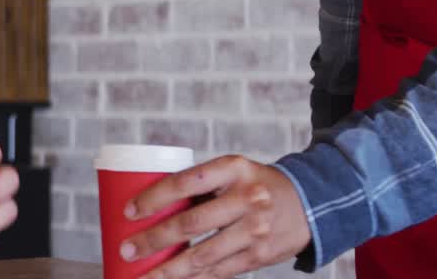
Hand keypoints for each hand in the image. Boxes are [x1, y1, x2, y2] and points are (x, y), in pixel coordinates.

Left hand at [122, 156, 311, 278]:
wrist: (309, 203)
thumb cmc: (253, 184)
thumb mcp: (231, 171)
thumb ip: (200, 185)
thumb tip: (150, 205)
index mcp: (233, 168)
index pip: (184, 183)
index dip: (153, 198)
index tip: (129, 211)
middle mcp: (247, 198)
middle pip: (191, 223)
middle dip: (154, 240)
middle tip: (127, 250)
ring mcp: (256, 230)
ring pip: (203, 255)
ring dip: (169, 270)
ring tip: (143, 276)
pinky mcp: (260, 256)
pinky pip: (219, 272)